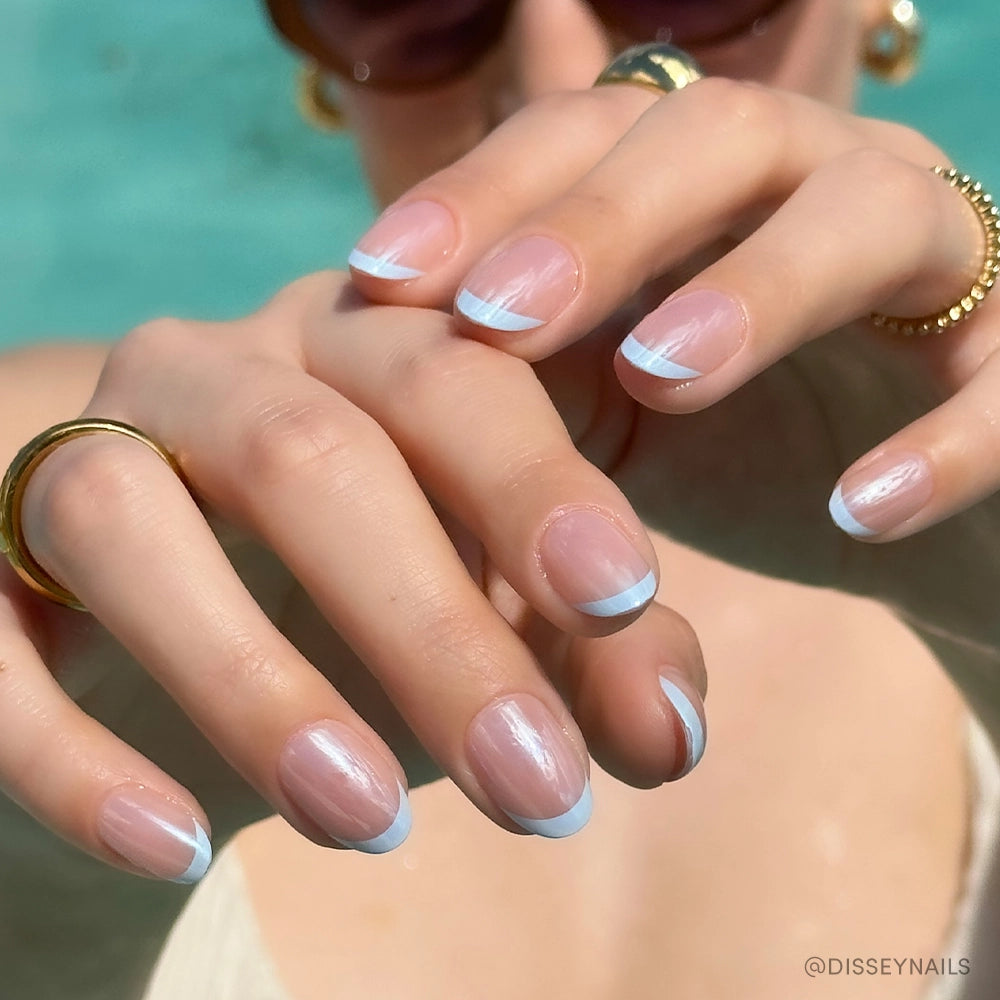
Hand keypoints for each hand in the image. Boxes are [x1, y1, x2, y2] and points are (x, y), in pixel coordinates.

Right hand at [0, 273, 707, 886]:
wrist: (158, 577)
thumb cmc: (354, 580)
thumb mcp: (485, 592)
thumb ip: (586, 639)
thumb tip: (667, 730)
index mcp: (353, 350)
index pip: (458, 380)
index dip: (538, 486)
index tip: (622, 604)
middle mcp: (215, 371)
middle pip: (312, 453)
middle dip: (431, 623)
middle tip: (538, 786)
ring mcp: (76, 443)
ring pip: (132, 518)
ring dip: (258, 684)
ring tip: (370, 817)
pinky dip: (73, 754)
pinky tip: (174, 848)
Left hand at [347, 79, 999, 717]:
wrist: (899, 514)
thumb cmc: (739, 451)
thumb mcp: (615, 406)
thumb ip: (531, 368)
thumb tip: (386, 355)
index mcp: (706, 191)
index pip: (586, 138)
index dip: (482, 195)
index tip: (381, 279)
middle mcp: (817, 187)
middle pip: (714, 137)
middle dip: (598, 222)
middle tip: (496, 316)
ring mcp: (936, 266)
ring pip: (868, 218)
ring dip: (757, 293)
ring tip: (662, 380)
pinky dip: (945, 443)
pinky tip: (856, 510)